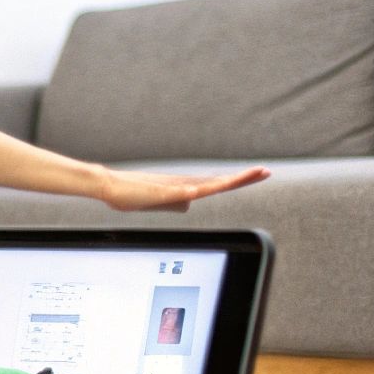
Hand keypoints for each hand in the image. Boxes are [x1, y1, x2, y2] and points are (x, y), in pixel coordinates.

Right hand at [97, 165, 269, 212]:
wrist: (109, 186)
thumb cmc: (131, 194)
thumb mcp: (160, 202)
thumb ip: (177, 201)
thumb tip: (190, 201)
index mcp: (185, 187)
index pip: (219, 184)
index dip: (239, 179)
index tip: (259, 173)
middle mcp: (183, 184)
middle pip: (219, 182)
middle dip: (243, 177)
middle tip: (265, 171)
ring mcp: (172, 187)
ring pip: (205, 186)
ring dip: (226, 183)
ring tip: (245, 178)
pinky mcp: (159, 192)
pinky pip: (178, 192)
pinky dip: (190, 191)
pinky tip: (200, 191)